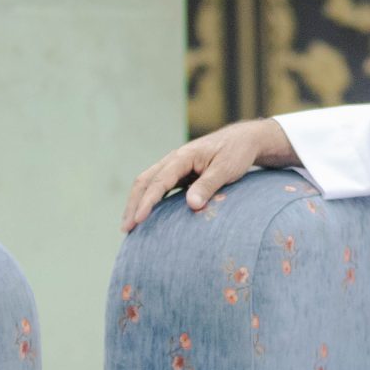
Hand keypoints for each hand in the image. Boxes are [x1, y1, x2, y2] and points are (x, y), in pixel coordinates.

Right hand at [121, 118, 298, 230]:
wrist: (243, 140)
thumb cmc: (236, 153)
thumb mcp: (226, 168)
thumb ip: (208, 186)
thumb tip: (192, 206)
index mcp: (183, 157)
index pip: (159, 181)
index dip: (147, 202)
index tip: (139, 220)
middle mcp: (174, 160)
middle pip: (145, 181)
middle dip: (133, 205)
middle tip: (126, 229)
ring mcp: (175, 167)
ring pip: (148, 184)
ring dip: (137, 203)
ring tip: (129, 227)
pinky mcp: (180, 174)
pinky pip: (158, 187)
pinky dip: (149, 201)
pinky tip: (146, 216)